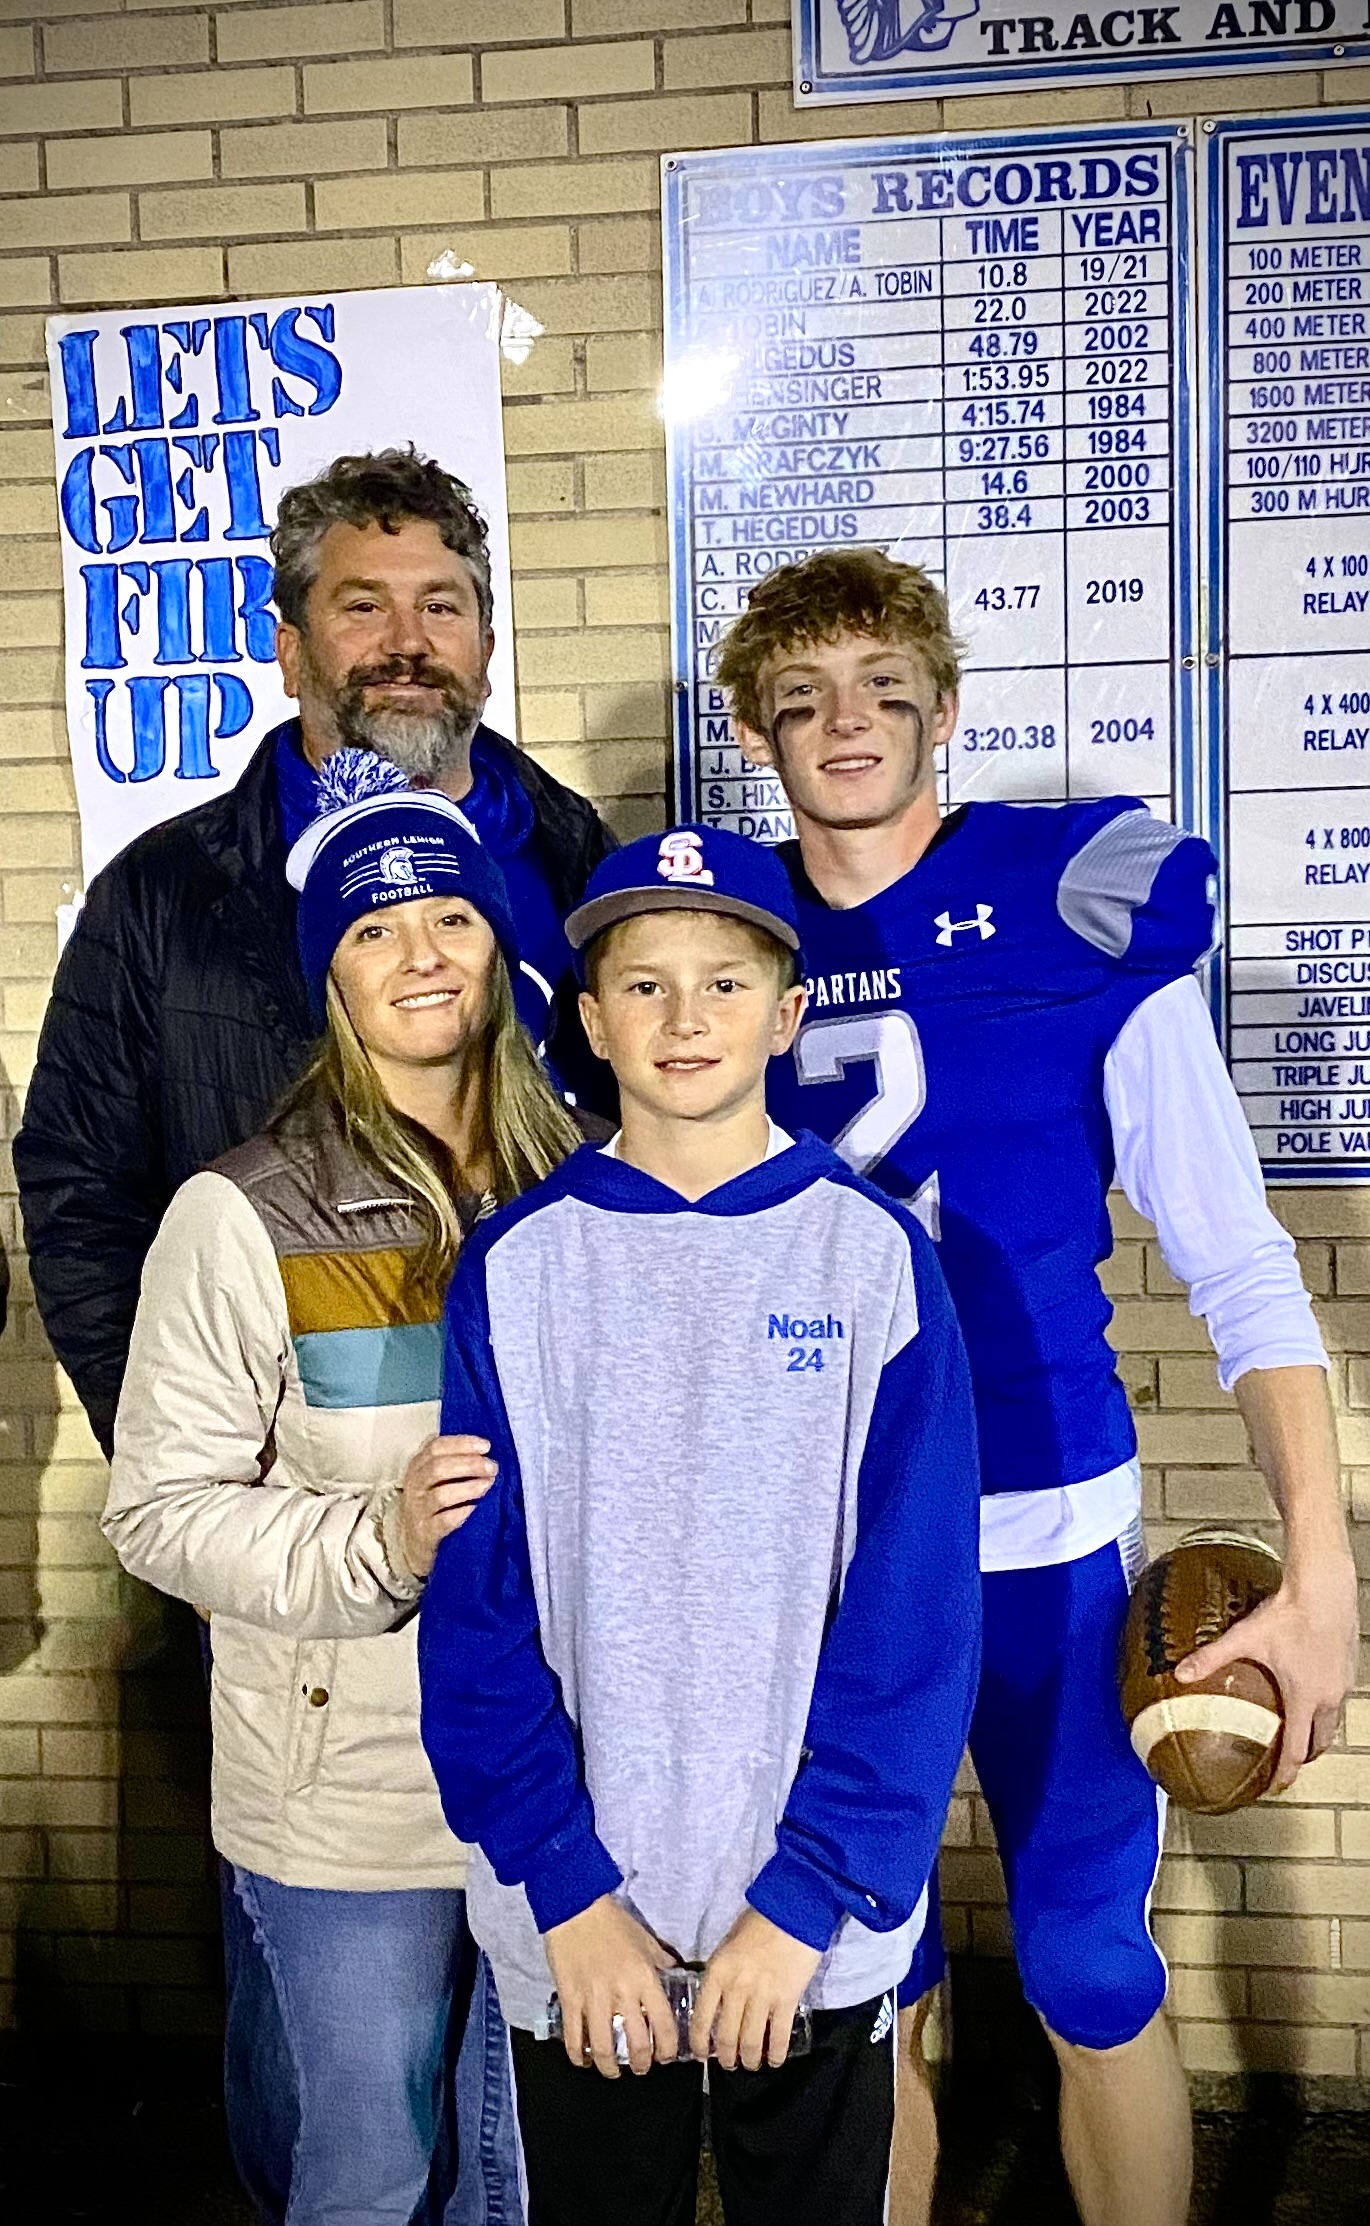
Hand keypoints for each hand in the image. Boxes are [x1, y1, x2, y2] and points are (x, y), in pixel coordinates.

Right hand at [396, 1434, 497, 1580]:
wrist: (413, 1545)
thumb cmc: (432, 1505)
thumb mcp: (434, 1479)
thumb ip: (451, 1460)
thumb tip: (484, 1447)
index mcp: (418, 1467)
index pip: (436, 1447)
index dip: (462, 1443)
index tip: (486, 1446)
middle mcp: (415, 1487)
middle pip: (438, 1468)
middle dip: (469, 1464)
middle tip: (493, 1467)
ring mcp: (418, 1511)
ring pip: (441, 1495)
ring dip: (468, 1487)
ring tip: (488, 1485)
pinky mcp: (426, 1534)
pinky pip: (444, 1522)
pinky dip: (462, 1513)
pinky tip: (476, 1509)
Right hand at [544, 1897, 677, 2078]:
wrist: (575, 1908)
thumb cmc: (613, 1923)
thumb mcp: (646, 1940)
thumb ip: (662, 1961)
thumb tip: (676, 1974)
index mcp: (644, 1979)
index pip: (663, 2025)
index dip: (667, 2049)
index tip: (665, 2057)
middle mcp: (622, 1993)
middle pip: (636, 2044)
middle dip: (642, 2064)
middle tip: (642, 2068)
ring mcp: (594, 1999)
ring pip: (603, 2048)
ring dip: (610, 2067)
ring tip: (613, 2071)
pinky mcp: (570, 1999)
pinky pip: (573, 2037)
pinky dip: (578, 2055)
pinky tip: (583, 2061)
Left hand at [691, 1908, 820, 2071]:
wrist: (792, 1911)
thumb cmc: (758, 1923)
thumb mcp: (728, 1945)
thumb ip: (722, 1973)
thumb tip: (718, 2000)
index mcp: (717, 1973)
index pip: (701, 2018)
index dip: (700, 2043)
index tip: (702, 2055)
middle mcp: (736, 1989)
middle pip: (726, 2036)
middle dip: (726, 2057)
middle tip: (729, 2064)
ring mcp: (762, 1996)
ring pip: (751, 2042)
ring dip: (750, 2060)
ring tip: (751, 2064)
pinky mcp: (787, 1999)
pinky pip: (778, 2036)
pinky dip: (776, 2054)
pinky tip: (775, 2060)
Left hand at [1176, 1552, 1358, 1791]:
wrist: (1325, 1588)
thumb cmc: (1290, 1613)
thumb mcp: (1246, 1637)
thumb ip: (1212, 1657)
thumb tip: (1180, 1672)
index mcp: (1305, 1699)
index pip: (1297, 1749)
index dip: (1286, 1773)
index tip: (1276, 1786)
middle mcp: (1329, 1697)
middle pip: (1320, 1741)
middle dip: (1304, 1755)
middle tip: (1286, 1761)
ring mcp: (1343, 1683)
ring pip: (1333, 1720)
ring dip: (1317, 1730)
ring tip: (1297, 1729)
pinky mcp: (1349, 1667)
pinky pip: (1339, 1698)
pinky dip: (1325, 1706)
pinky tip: (1311, 1691)